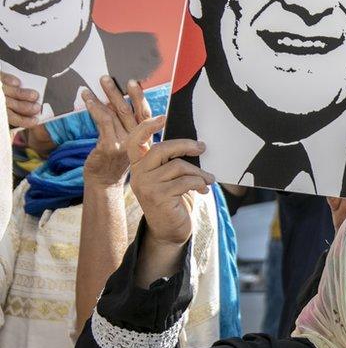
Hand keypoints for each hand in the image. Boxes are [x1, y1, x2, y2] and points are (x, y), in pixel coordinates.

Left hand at [1, 73, 41, 127]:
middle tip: (37, 108)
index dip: (25, 120)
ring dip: (25, 94)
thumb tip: (16, 120)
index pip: (12, 118)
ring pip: (12, 92)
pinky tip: (18, 82)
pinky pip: (2, 78)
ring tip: (35, 95)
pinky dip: (10, 80)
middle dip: (28, 107)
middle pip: (14, 105)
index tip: (35, 121)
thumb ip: (4, 116)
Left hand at [83, 77, 152, 187]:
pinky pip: (104, 121)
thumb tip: (114, 101)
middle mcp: (138, 140)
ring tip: (98, 82)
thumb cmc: (112, 161)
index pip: (145, 115)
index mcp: (144, 138)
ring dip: (106, 95)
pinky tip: (88, 99)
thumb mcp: (122, 141)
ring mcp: (124, 143)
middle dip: (126, 92)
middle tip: (116, 78)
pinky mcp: (110, 146)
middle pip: (133, 111)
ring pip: (116, 113)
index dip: (141, 98)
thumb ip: (120, 123)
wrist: (104, 183)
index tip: (135, 83)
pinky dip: (95, 108)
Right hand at [127, 117, 214, 247]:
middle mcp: (138, 173)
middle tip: (202, 146)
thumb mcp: (168, 177)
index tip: (162, 117)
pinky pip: (185, 181)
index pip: (136, 140)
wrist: (169, 230)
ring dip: (198, 172)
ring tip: (208, 179)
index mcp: (139, 164)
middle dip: (185, 145)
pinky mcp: (158, 196)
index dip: (147, 127)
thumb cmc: (172, 199)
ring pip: (178, 166)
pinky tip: (203, 189)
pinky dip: (199, 183)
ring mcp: (146, 185)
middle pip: (162, 148)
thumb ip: (170, 160)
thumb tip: (195, 143)